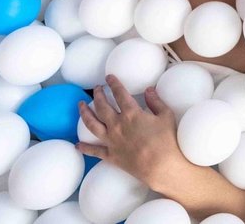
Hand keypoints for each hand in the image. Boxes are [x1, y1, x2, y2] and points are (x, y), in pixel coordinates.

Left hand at [76, 76, 188, 190]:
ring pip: (92, 125)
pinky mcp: (111, 155)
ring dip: (85, 114)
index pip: (119, 93)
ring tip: (81, 106)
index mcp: (131, 113)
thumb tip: (149, 89)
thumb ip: (156, 101)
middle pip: (102, 106)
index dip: (114, 83)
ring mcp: (111, 141)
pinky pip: (94, 150)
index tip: (109, 77)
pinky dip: (84, 147)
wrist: (161, 167)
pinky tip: (77, 145)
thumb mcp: (166, 116)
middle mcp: (117, 125)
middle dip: (98, 95)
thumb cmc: (167, 141)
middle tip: (97, 88)